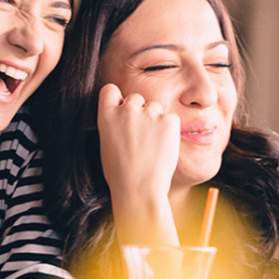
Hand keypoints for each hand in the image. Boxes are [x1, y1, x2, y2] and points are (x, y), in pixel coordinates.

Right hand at [97, 84, 179, 243]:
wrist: (139, 188)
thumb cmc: (120, 172)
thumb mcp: (106, 142)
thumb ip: (114, 123)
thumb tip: (122, 117)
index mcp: (107, 114)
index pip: (111, 90)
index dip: (117, 99)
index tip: (121, 110)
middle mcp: (128, 109)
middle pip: (136, 98)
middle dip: (139, 111)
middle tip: (141, 135)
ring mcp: (150, 113)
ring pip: (155, 107)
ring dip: (156, 120)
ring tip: (152, 145)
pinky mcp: (169, 120)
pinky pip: (171, 118)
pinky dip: (169, 130)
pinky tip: (163, 147)